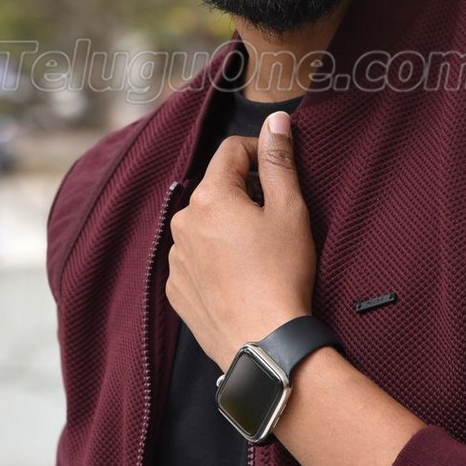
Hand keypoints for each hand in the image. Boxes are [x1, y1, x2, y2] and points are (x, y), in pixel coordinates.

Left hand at [166, 111, 316, 370]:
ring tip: (259, 253)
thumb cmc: (281, 274)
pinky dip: (216, 258)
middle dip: (244, 193)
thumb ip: (279, 160)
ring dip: (229, 226)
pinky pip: (196, 258)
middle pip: (216, 188)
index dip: (260, 153)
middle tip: (276, 219)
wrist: (265, 345)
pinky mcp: (176, 290)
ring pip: (205, 224)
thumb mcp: (290, 210)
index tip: (280, 172)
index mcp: (209, 197)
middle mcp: (182, 223)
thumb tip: (275, 121)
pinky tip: (242, 277)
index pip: (231, 151)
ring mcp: (175, 258)